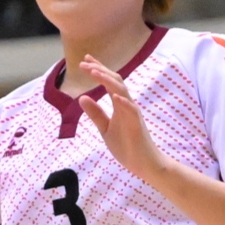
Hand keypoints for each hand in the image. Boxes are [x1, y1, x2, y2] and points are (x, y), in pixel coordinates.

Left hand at [77, 55, 166, 184]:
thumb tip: (82, 97)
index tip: (85, 60)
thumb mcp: (105, 128)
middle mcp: (127, 105)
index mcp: (119, 105)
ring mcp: (133, 113)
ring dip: (108, 81)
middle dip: (100, 70)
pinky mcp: (137, 125)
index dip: (98, 70)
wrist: (142, 163)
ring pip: (122, 91)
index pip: (108, 83)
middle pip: (115, 81)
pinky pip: (131, 110)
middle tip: (84, 62)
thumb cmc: (126, 146)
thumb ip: (95, 113)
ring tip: (94, 72)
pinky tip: (114, 95)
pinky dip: (123, 102)